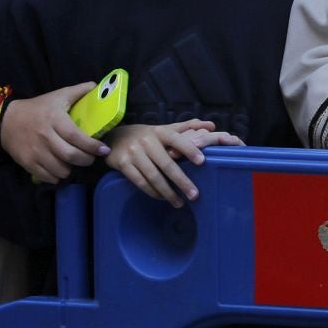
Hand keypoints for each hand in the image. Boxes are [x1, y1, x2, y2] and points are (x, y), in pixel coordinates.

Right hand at [0, 82, 109, 182]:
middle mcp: (46, 137)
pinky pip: (47, 176)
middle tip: (91, 158)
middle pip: (70, 155)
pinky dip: (57, 177)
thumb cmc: (38, 108)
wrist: (7, 121)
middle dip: (86, 160)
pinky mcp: (27, 162)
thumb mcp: (58, 95)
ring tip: (75, 163)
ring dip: (71, 169)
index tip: (104, 150)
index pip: (76, 136)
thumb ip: (78, 91)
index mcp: (55, 120)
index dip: (92, 146)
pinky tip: (61, 170)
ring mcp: (36, 151)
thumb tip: (96, 85)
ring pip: (60, 169)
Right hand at [105, 120, 238, 207]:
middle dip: (181, 181)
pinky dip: (152, 192)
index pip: (177, 139)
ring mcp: (134, 153)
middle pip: (167, 164)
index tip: (202, 162)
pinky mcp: (123, 164)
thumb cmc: (146, 135)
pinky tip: (162, 198)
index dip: (189, 149)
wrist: (115, 137)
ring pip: (154, 176)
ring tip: (179, 203)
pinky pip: (140, 182)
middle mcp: (147, 141)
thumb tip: (212, 125)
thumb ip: (187, 127)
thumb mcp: (164, 128)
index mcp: (160, 132)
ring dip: (168, 192)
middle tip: (194, 195)